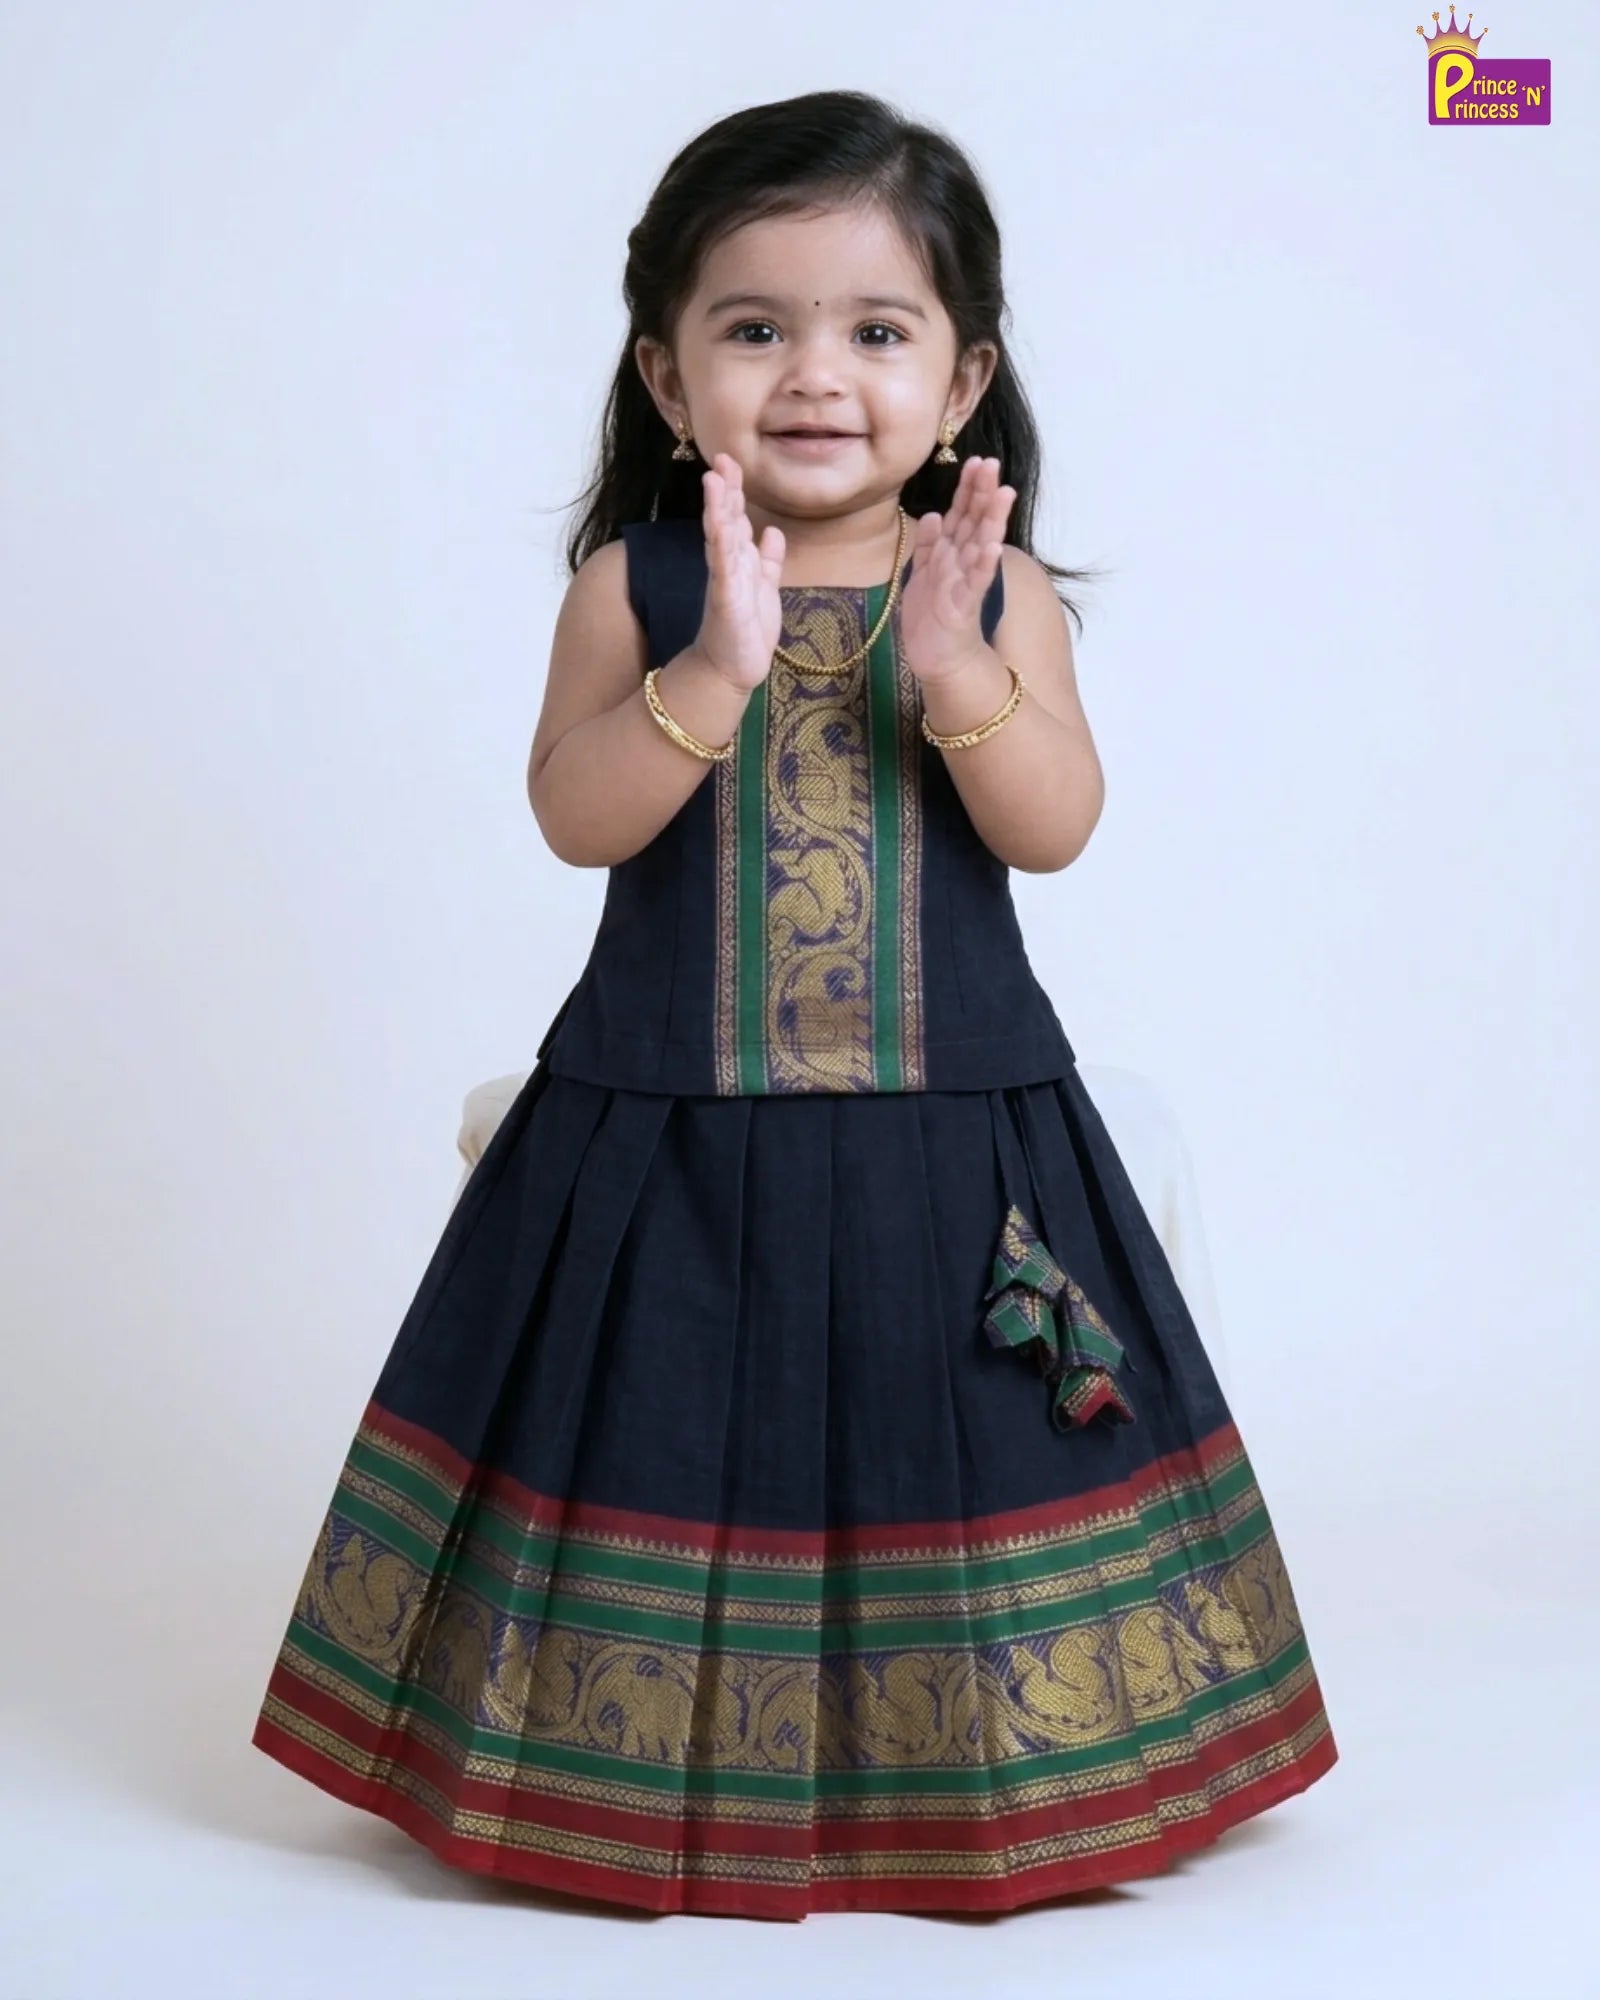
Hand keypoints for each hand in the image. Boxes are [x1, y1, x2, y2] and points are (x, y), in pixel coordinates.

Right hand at [691, 454, 785, 691]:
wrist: (733, 668)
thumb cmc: (748, 630)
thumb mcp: (765, 588)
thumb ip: (768, 560)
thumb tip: (772, 531)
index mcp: (740, 559)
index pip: (735, 516)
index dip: (734, 489)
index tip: (731, 461)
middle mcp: (728, 564)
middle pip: (725, 518)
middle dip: (725, 488)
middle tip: (722, 457)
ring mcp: (724, 579)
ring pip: (720, 536)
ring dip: (717, 508)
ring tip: (714, 479)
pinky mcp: (724, 598)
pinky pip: (723, 567)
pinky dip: (722, 544)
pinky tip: (720, 523)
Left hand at [897, 456, 1016, 683]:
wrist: (938, 660)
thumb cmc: (931, 619)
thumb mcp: (922, 575)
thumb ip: (929, 545)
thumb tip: (935, 514)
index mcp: (952, 554)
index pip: (962, 514)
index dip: (968, 488)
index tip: (975, 460)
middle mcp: (963, 564)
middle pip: (975, 522)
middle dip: (982, 493)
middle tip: (991, 462)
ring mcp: (965, 584)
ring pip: (980, 546)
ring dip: (992, 520)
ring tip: (1003, 493)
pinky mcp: (964, 607)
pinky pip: (976, 583)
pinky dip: (983, 565)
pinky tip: (991, 547)